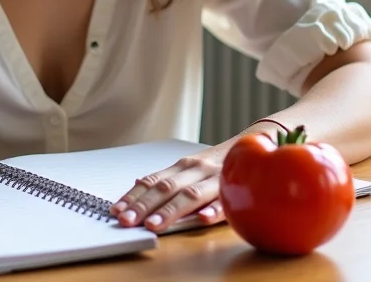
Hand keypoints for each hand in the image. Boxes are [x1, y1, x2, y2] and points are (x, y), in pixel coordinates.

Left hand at [110, 145, 228, 232]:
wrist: (254, 145)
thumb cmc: (216, 165)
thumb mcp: (189, 168)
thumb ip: (166, 178)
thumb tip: (136, 183)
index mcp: (182, 167)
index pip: (152, 181)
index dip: (133, 196)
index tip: (117, 210)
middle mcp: (195, 170)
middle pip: (166, 188)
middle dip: (144, 206)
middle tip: (127, 221)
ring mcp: (215, 179)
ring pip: (190, 195)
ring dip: (171, 211)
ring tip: (155, 225)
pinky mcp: (235, 190)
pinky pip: (225, 202)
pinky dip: (214, 210)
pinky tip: (203, 219)